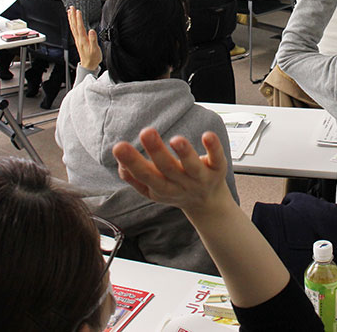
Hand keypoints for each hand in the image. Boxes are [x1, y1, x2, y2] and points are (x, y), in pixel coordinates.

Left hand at [68, 6, 101, 70]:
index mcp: (83, 39)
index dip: (79, 19)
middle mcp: (79, 38)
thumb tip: (91, 30)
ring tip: (70, 11)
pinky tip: (72, 21)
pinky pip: (73, 30)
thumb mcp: (95, 49)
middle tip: (71, 7)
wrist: (89, 65)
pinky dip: (72, 24)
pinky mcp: (78, 40)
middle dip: (73, 16)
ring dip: (71, 18)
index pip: (80, 27)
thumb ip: (93, 40)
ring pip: (73, 27)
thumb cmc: (93, 57)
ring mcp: (78, 39)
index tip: (78, 11)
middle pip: (74, 25)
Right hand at [114, 128, 233, 216]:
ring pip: (192, 167)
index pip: (144, 176)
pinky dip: (213, 147)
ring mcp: (200, 178)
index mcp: (161, 188)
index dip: (131, 162)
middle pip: (167, 169)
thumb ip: (134, 177)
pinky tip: (208, 135)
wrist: (208, 204)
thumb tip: (120, 164)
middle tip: (146, 132)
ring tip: (176, 139)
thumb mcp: (152, 189)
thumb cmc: (175, 189)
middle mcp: (181, 184)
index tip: (118, 147)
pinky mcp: (218, 169)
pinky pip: (217, 158)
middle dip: (156, 151)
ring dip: (184, 153)